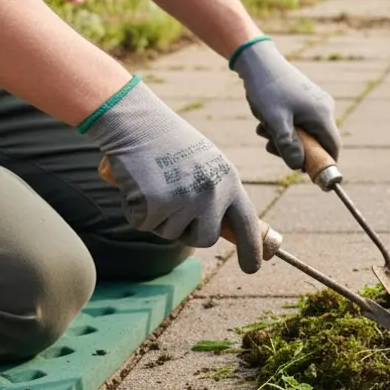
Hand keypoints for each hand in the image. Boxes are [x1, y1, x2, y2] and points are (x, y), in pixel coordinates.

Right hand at [85, 79, 264, 273]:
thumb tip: (222, 228)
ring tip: (155, 183)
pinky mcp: (155, 205)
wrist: (137, 121)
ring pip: (170, 233)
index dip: (252, 249)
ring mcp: (185, 200)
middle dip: (188, 232)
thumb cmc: (169, 141)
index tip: (253, 268)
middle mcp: (212, 193)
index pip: (247, 222)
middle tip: (172, 205)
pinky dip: (136, 210)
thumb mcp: (207, 162)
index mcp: (229, 180)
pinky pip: (144, 225)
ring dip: (158, 217)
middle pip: (205, 238)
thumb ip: (218, 192)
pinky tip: (138, 184)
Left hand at [231, 38, 342, 170]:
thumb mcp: (275, 121)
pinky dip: (284, 126)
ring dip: (284, 138)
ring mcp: (315, 103)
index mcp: (322, 115)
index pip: (332, 148)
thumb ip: (287, 145)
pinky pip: (299, 122)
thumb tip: (297, 166)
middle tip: (271, 147)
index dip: (322, 163)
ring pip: (305, 132)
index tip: (304, 172)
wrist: (259, 61)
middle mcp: (324, 109)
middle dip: (295, 149)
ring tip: (263, 130)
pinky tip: (266, 120)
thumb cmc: (268, 90)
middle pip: (317, 142)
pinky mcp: (305, 100)